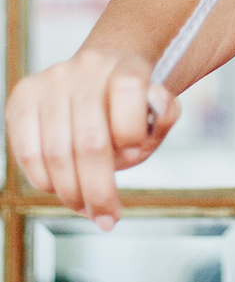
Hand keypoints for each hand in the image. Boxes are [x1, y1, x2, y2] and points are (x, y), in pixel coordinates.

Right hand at [5, 50, 179, 228]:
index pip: (128, 87)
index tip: (134, 154)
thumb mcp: (154, 116)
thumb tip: (158, 111)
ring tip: (85, 208)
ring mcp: (53, 79)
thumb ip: (165, 115)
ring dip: (71, 193)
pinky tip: (60, 189)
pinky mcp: (23, 95)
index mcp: (127, 65)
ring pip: (56, 151)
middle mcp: (87, 67)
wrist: (98, 84)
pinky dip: (43, 180)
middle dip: (98, 189)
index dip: (131, 129)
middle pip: (90, 139)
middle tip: (106, 216)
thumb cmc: (127, 111)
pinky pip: (27, 151)